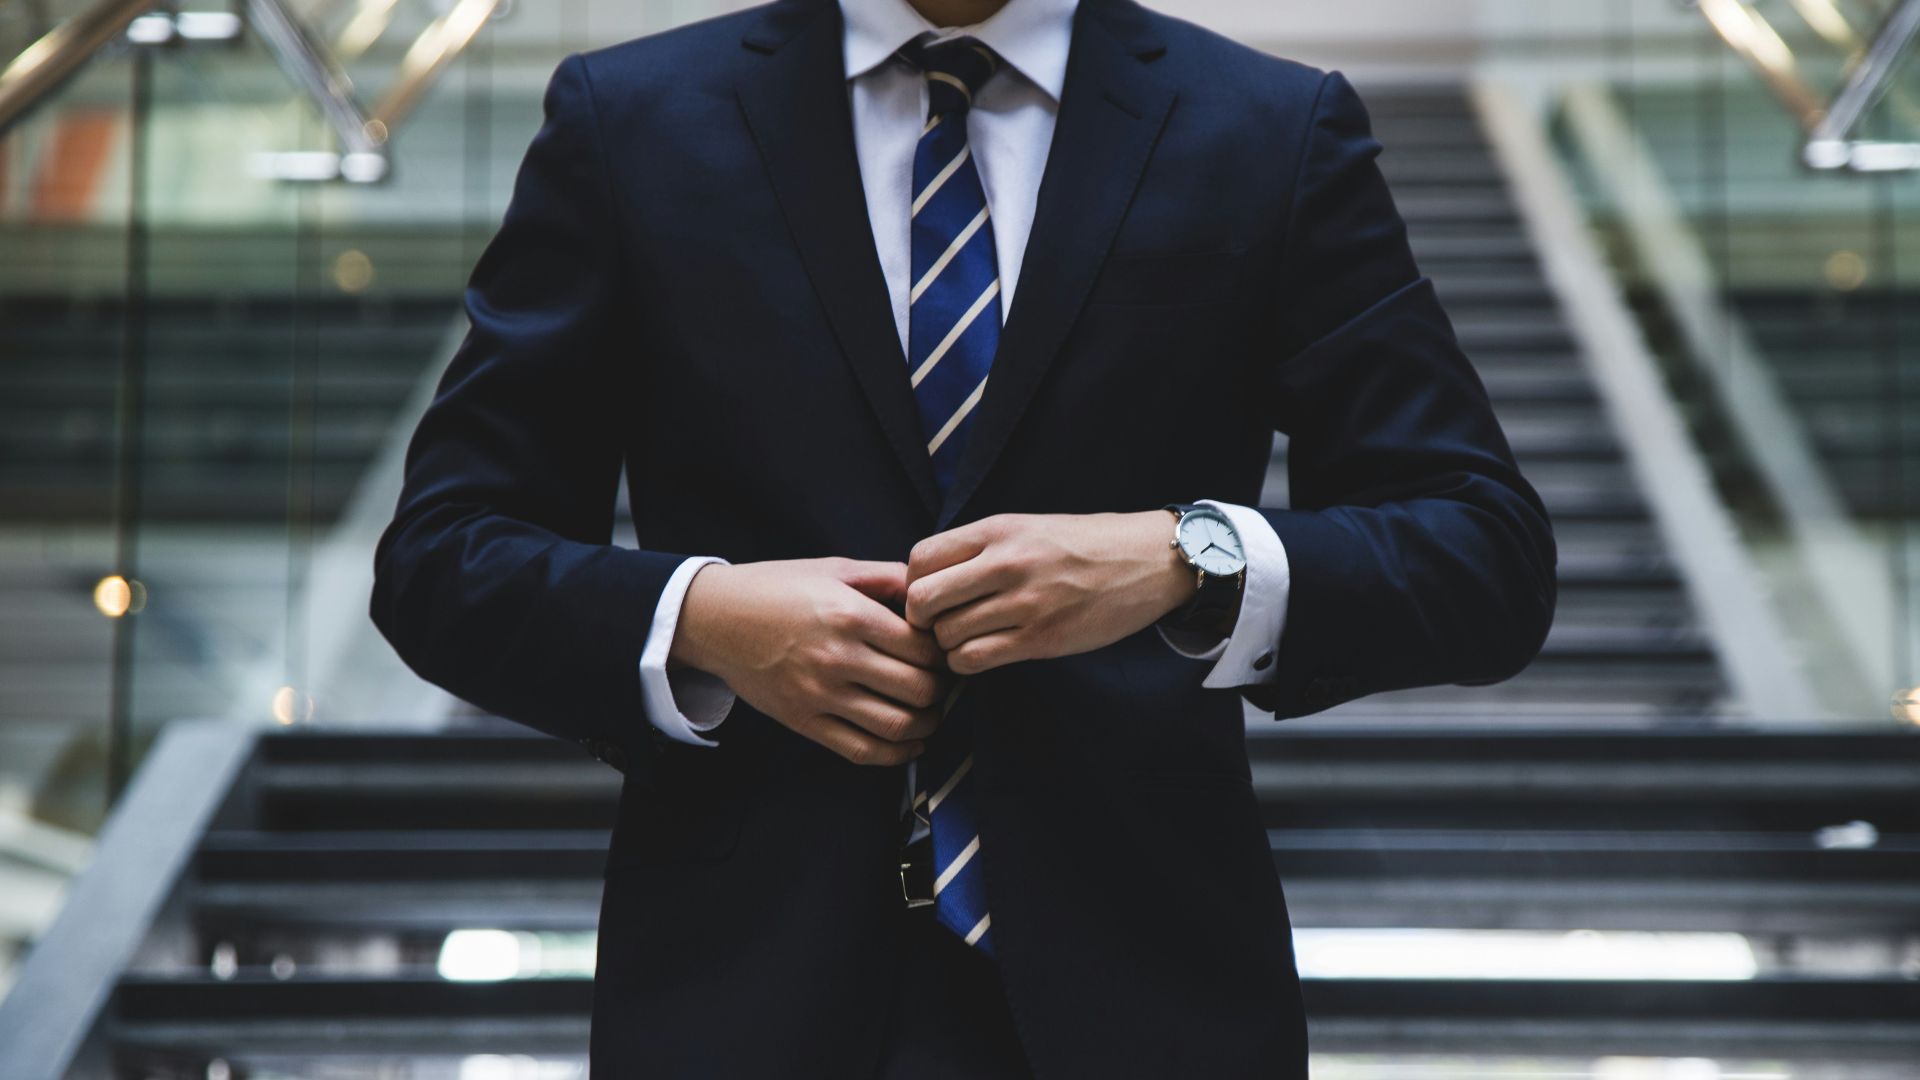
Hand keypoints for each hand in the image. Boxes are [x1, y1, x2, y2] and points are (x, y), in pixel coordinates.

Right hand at [670, 558, 949, 764]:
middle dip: (941, 690)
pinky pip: (861, 750)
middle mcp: (837, 657)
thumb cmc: (777, 588)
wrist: (715, 618)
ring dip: (927, 724)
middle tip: (943, 683)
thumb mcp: (834, 569)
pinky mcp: (803, 721)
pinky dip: (896, 754)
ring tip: (931, 713)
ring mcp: (819, 694)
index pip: (923, 648)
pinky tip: (910, 743)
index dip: (944, 653)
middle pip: (919, 689)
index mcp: (850, 615)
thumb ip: (887, 577)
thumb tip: (932, 590)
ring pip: (897, 725)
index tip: (943, 652)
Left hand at [904, 512, 1196, 674]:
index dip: (913, 582)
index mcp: (998, 530)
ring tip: (967, 638)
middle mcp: (1006, 563)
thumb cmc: (1083, 545)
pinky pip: (974, 659)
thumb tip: (927, 577)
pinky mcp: (1041, 639)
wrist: (1147, 561)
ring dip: (947, 644)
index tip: (931, 594)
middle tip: (939, 624)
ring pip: (946, 636)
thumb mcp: (1027, 527)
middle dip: (922, 619)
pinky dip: (967, 662)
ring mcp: (1024, 603)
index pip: (920, 558)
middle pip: (922, 600)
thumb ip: (980, 548)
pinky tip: (983, 653)